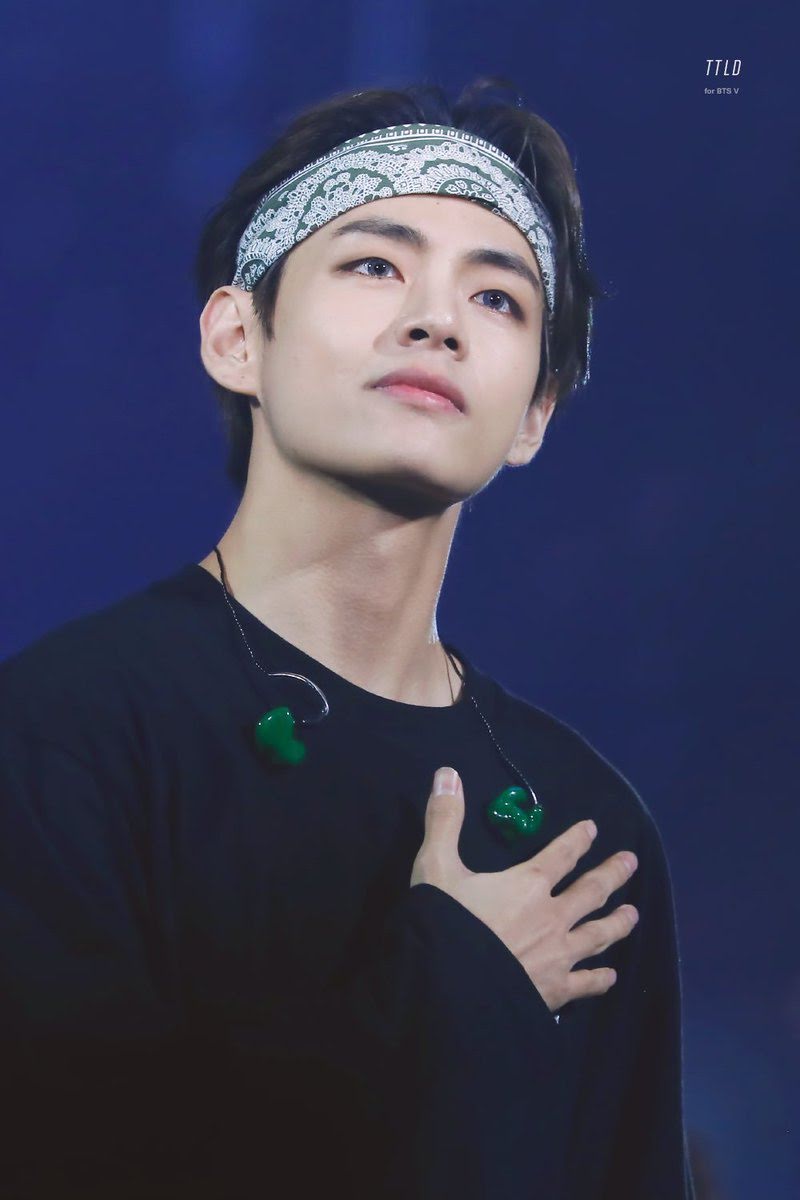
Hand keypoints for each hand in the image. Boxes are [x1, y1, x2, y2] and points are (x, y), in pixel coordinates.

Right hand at [410, 767, 638, 1012]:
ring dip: (618, 923)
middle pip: (592, 891)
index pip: (561, 854)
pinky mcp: (556, 990)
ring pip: (598, 934)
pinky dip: (600, 979)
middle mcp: (553, 915)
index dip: (578, 839)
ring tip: (634, 914)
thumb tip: (447, 771)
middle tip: (631, 862)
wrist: (449, 987)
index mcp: (529, 883)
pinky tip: (610, 977)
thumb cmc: (444, 923)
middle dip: (613, 874)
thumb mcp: (436, 865)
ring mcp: (559, 955)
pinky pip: (585, 983)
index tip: (593, 829)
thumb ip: (445, 819)